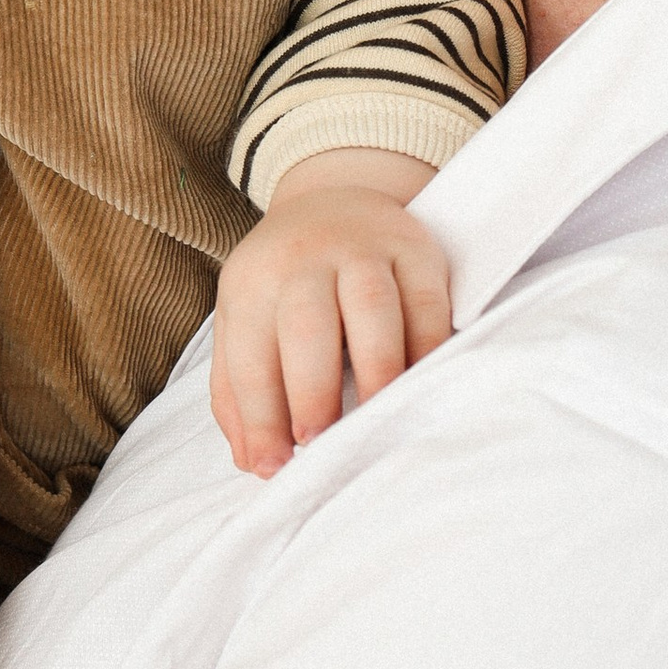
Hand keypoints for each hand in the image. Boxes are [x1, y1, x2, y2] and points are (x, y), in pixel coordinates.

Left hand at [209, 147, 452, 476]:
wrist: (332, 201)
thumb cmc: (285, 284)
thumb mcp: (245, 323)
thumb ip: (239, 393)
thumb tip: (252, 461)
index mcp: (252, 283)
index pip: (250, 357)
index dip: (260, 416)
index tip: (274, 467)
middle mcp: (305, 259)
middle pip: (307, 326)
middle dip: (312, 391)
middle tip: (320, 442)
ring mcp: (364, 249)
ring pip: (372, 307)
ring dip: (375, 370)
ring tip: (376, 418)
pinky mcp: (415, 249)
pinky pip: (428, 302)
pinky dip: (428, 348)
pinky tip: (421, 385)